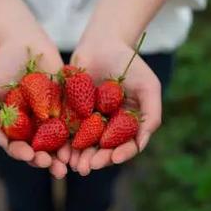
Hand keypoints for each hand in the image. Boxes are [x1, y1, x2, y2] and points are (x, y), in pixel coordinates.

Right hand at [0, 39, 67, 176]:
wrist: (23, 41)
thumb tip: (1, 143)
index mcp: (14, 129)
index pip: (18, 148)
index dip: (23, 155)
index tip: (29, 155)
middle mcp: (33, 128)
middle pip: (41, 151)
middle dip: (47, 162)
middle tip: (55, 168)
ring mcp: (52, 118)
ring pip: (59, 143)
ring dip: (64, 156)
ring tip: (69, 164)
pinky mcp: (69, 107)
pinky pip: (76, 124)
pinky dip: (78, 136)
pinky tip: (81, 143)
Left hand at [68, 37, 161, 175]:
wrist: (103, 42)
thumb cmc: (130, 63)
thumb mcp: (148, 87)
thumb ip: (151, 114)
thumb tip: (141, 144)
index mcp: (127, 125)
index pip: (125, 146)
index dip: (121, 154)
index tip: (114, 158)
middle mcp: (108, 127)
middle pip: (103, 150)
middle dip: (96, 160)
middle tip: (87, 167)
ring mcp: (88, 122)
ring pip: (83, 145)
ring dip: (78, 157)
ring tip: (73, 164)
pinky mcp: (68, 113)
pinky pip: (64, 131)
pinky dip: (62, 143)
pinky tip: (59, 150)